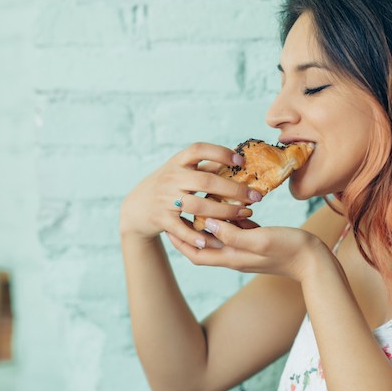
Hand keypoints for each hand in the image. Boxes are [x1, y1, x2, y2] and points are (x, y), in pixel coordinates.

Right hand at [119, 143, 262, 247]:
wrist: (136, 207)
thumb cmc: (168, 185)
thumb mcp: (181, 170)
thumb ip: (206, 166)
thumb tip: (237, 159)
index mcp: (178, 162)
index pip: (198, 149)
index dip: (220, 152)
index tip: (240, 160)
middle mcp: (171, 178)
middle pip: (206, 181)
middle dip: (234, 189)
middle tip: (255, 196)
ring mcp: (165, 199)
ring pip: (198, 206)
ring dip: (224, 212)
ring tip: (244, 216)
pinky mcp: (161, 219)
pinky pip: (182, 229)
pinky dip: (198, 236)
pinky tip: (215, 240)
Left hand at [167, 218, 329, 281]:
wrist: (315, 261)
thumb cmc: (290, 249)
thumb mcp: (259, 239)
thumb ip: (233, 234)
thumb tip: (207, 224)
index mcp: (232, 257)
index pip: (196, 253)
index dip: (179, 241)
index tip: (169, 223)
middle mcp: (236, 256)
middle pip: (204, 245)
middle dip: (190, 230)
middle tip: (180, 211)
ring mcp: (247, 250)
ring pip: (220, 237)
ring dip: (210, 222)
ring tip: (200, 203)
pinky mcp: (259, 242)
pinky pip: (237, 231)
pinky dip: (230, 219)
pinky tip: (231, 204)